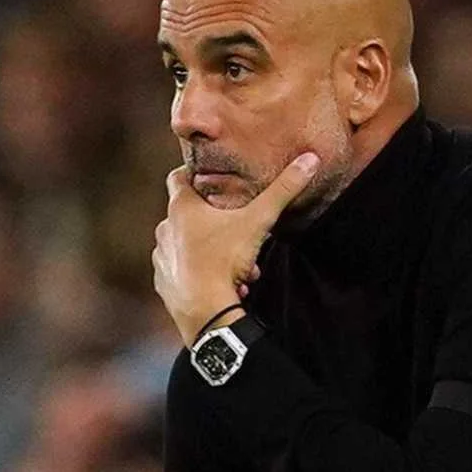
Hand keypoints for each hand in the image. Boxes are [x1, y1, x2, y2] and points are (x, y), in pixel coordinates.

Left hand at [152, 153, 317, 343]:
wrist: (205, 311)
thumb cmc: (224, 261)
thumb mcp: (258, 221)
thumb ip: (283, 191)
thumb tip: (309, 160)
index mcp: (181, 207)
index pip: (178, 176)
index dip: (194, 174)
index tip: (211, 178)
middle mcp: (165, 229)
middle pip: (188, 214)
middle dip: (214, 220)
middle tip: (238, 229)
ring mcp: (162, 258)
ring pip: (189, 246)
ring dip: (212, 251)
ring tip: (238, 264)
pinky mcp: (164, 283)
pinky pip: (185, 273)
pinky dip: (202, 275)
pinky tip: (224, 282)